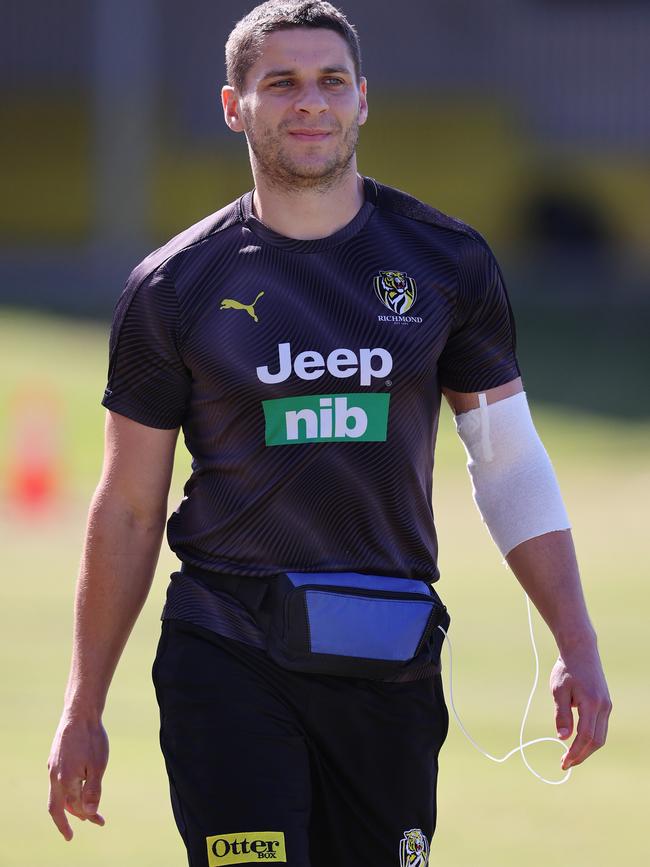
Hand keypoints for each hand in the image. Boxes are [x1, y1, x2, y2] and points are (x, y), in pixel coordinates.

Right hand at [47, 714, 108, 839]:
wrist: (80, 713)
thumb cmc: (91, 739)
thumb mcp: (98, 766)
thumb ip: (93, 791)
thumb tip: (90, 813)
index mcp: (64, 781)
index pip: (75, 807)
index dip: (88, 816)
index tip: (100, 822)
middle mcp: (54, 776)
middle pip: (58, 806)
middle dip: (70, 819)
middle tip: (81, 829)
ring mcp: (53, 766)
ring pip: (58, 793)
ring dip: (70, 804)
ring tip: (82, 811)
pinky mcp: (55, 757)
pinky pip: (59, 781)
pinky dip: (67, 790)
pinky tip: (76, 787)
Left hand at [550, 648, 611, 769]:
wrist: (581, 650)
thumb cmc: (566, 669)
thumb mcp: (558, 690)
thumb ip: (562, 714)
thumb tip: (563, 738)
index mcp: (591, 703)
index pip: (586, 736)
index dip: (575, 752)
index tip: (563, 763)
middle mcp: (603, 706)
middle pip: (597, 741)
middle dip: (582, 755)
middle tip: (565, 763)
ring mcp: (607, 705)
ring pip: (601, 736)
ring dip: (587, 748)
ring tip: (571, 756)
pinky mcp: (606, 703)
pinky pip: (601, 727)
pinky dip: (591, 738)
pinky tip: (578, 741)